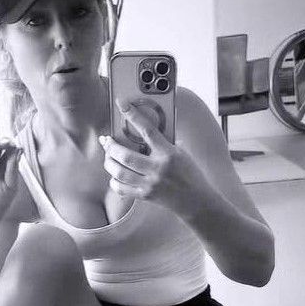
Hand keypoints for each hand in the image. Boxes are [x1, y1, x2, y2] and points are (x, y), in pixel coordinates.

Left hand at [100, 98, 209, 217]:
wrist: (198, 201)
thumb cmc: (190, 174)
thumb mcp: (181, 153)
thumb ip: (165, 143)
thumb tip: (145, 130)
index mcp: (169, 153)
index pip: (147, 129)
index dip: (133, 115)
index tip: (122, 104)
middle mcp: (158, 168)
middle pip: (126, 155)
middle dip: (111, 147)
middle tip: (106, 141)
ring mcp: (151, 183)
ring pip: (120, 172)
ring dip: (109, 163)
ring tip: (107, 157)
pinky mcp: (146, 196)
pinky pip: (122, 189)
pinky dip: (114, 182)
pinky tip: (114, 176)